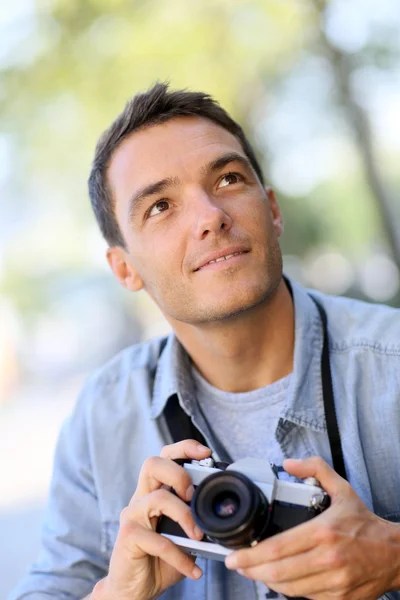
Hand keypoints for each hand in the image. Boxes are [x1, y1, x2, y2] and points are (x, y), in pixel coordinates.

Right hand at [93, 440, 210, 599]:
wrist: (134, 589)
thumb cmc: (159, 560)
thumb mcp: (182, 536)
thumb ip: (194, 519)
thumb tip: (220, 512)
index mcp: (154, 492)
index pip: (164, 457)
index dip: (184, 448)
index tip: (206, 453)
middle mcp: (141, 498)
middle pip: (152, 464)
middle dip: (178, 474)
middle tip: (193, 495)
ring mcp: (132, 516)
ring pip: (157, 497)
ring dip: (185, 515)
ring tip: (198, 535)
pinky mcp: (128, 537)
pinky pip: (158, 540)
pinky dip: (179, 556)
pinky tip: (192, 569)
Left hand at [225, 456, 399, 599]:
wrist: (394, 554)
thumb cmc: (364, 523)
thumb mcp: (342, 489)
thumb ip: (315, 469)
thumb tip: (289, 463)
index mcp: (323, 532)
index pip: (278, 548)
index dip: (251, 556)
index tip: (234, 556)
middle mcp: (327, 559)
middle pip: (278, 572)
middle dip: (251, 571)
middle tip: (237, 565)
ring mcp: (334, 583)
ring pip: (289, 589)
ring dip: (267, 581)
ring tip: (254, 571)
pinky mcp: (339, 599)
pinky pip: (306, 597)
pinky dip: (290, 589)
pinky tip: (280, 579)